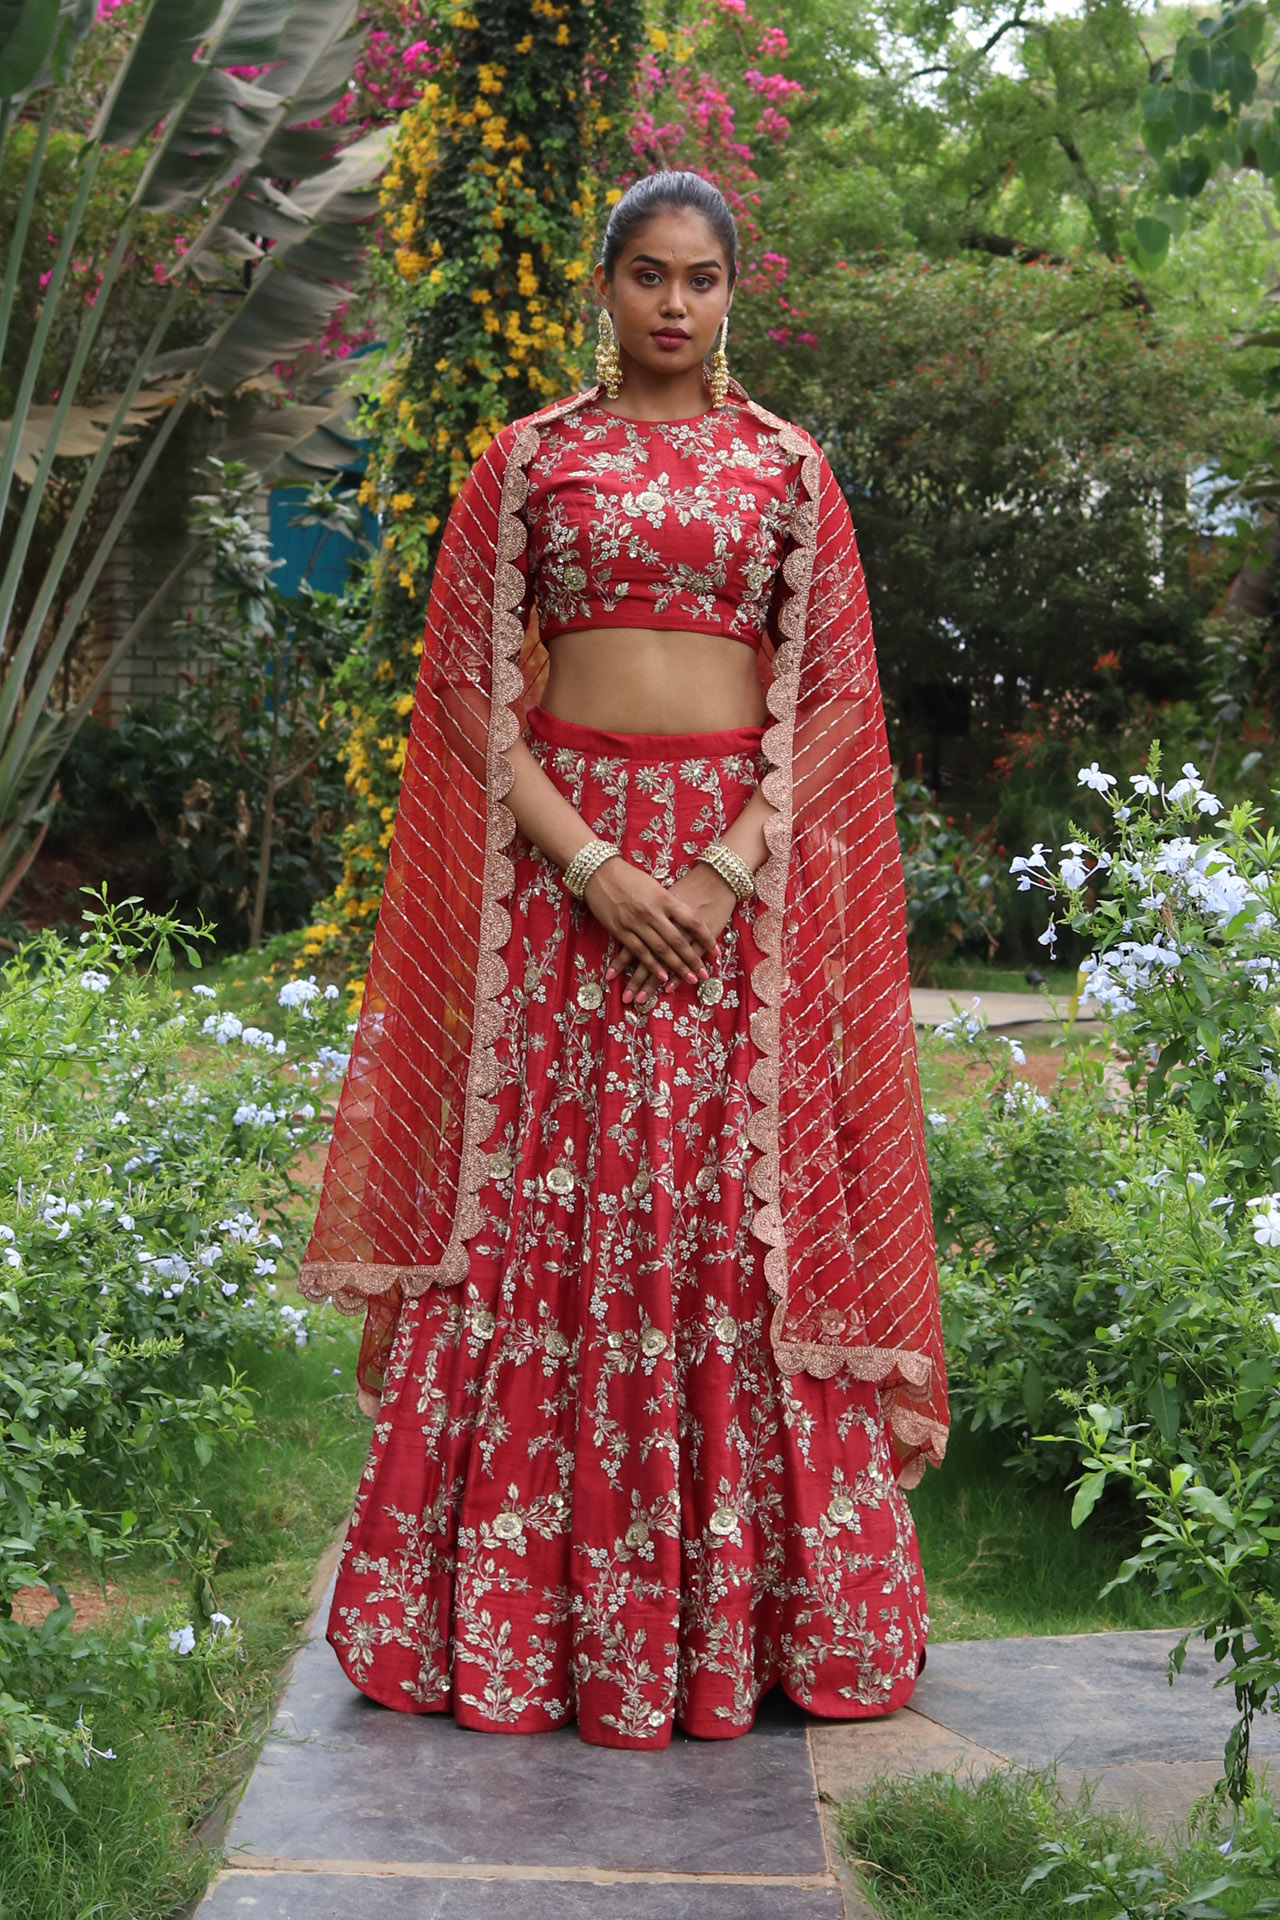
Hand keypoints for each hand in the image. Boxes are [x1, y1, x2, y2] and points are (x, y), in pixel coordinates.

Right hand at [601, 862, 737, 1010]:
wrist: (599, 872)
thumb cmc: (629, 877)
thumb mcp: (654, 886)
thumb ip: (669, 903)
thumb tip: (684, 918)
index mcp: (665, 898)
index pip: (692, 921)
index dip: (706, 938)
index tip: (715, 952)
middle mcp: (653, 912)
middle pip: (678, 940)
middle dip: (693, 960)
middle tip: (704, 975)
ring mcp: (636, 922)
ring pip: (661, 949)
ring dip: (676, 967)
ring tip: (689, 980)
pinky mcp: (620, 930)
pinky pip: (640, 952)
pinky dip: (652, 966)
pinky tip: (663, 977)